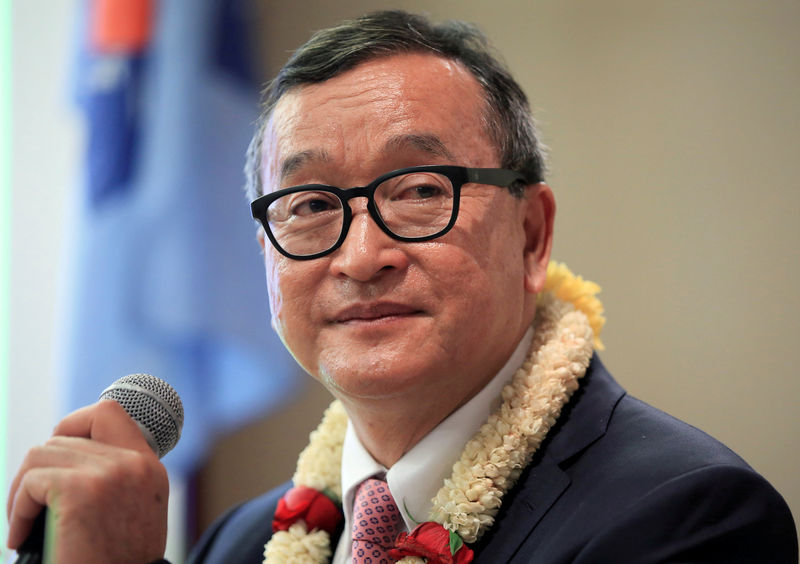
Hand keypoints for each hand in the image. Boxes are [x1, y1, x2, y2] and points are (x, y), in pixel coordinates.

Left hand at [6, 400, 168, 563]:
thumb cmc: (115, 563)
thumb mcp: (130, 512)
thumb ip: (114, 479)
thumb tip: (66, 453)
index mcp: (149, 468)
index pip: (109, 413)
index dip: (74, 423)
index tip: (60, 450)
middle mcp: (135, 464)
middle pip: (65, 435)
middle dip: (38, 468)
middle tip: (32, 503)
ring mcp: (110, 474)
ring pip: (42, 453)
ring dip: (23, 489)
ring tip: (25, 523)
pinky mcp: (81, 491)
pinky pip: (31, 481)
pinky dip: (17, 510)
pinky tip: (21, 536)